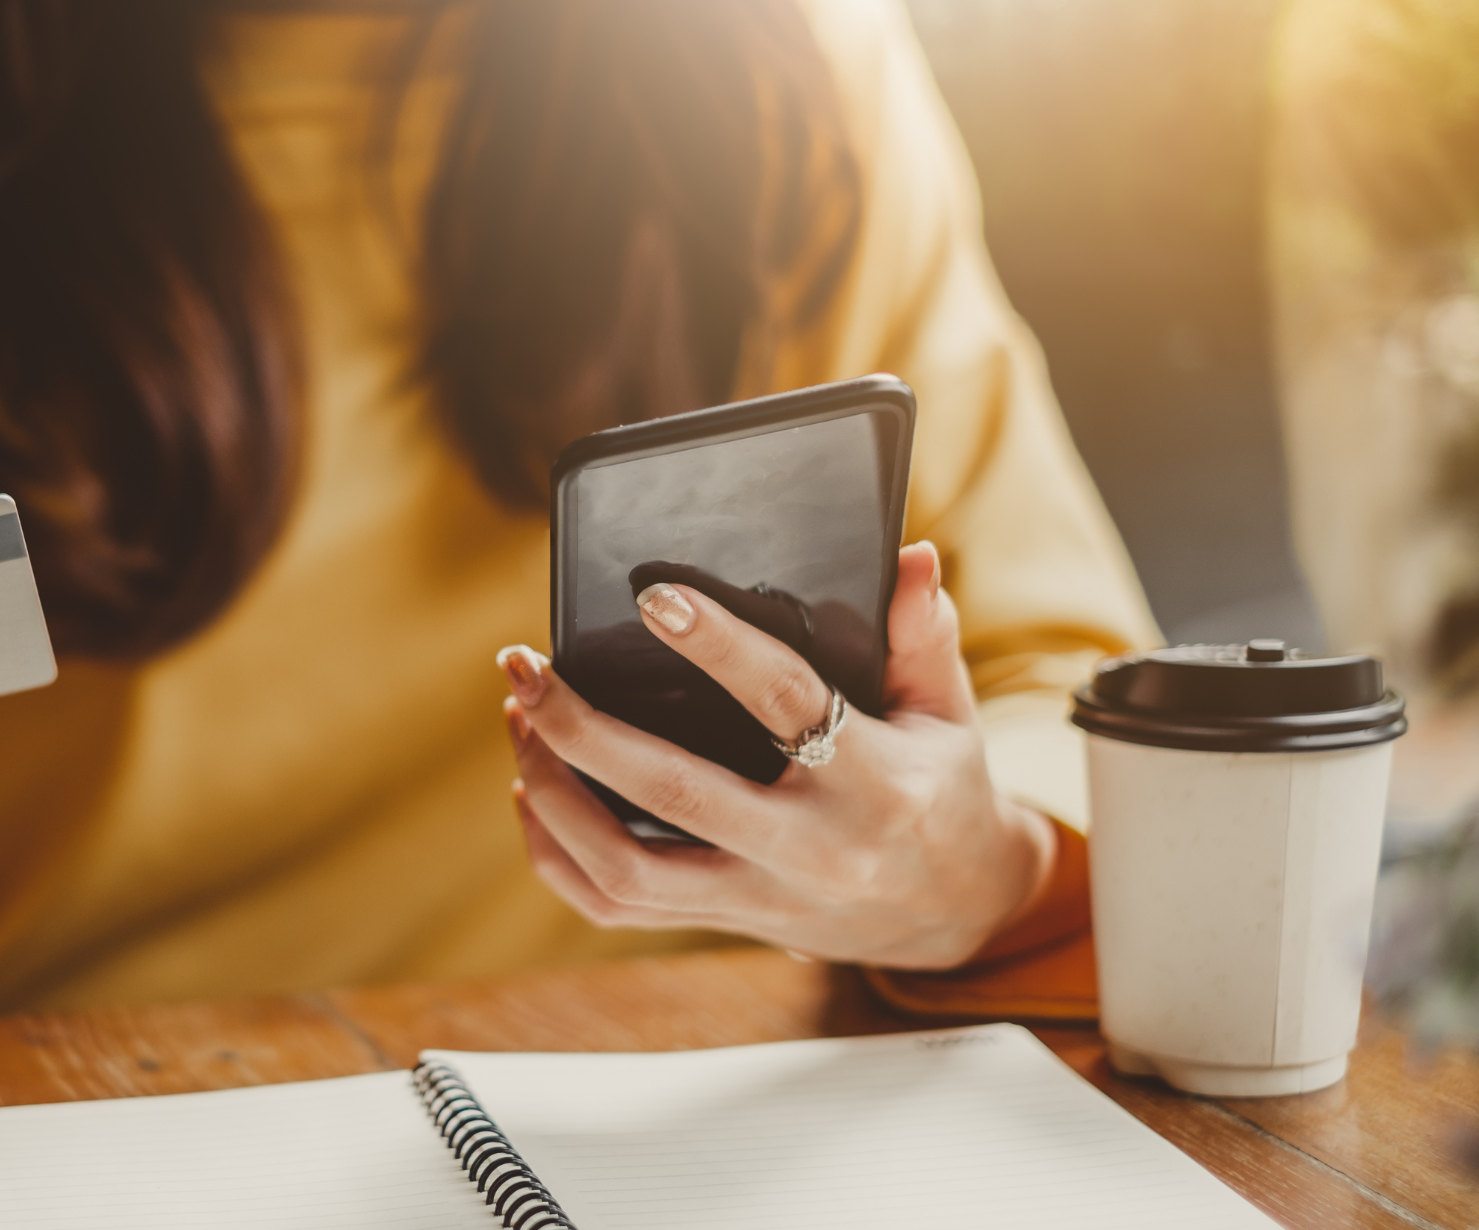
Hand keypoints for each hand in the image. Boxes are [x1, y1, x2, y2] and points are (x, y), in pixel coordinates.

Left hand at [498, 542, 1054, 969]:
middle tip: (525, 666)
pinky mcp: (725, 922)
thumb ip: (923, 635)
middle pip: (673, 793)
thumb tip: (908, 556)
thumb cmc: (941, 791)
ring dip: (554, 793)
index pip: (786, 703)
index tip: (653, 597)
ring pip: (626, 868)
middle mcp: (810, 849)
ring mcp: (760, 896)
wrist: (956, 914)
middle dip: (581, 727)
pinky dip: (557, 855)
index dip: (718, 647)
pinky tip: (532, 791)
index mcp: (874, 782)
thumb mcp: (949, 712)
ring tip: (522, 719)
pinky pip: (616, 906)